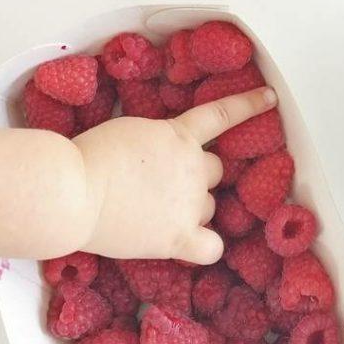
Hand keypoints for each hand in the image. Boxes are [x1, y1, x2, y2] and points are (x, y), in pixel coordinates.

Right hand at [74, 86, 276, 263]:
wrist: (72, 191)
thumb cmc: (85, 158)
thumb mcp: (128, 132)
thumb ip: (154, 144)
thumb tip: (157, 160)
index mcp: (178, 135)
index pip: (221, 114)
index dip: (249, 105)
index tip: (271, 97)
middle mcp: (193, 168)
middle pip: (216, 170)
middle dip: (198, 175)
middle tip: (165, 184)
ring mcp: (190, 203)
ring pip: (209, 206)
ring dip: (192, 208)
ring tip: (155, 213)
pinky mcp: (179, 236)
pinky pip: (212, 246)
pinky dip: (205, 246)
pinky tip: (191, 244)